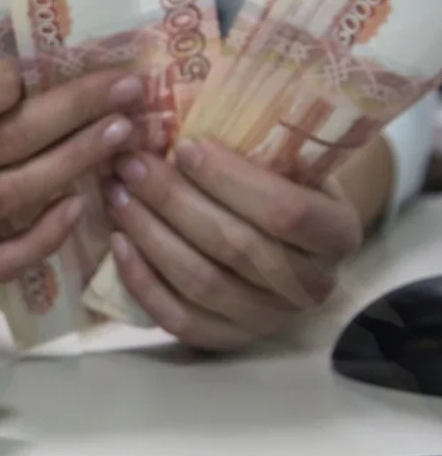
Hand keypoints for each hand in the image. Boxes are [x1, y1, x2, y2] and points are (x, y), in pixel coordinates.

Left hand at [105, 138, 363, 350]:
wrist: (285, 240)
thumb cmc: (280, 186)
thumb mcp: (287, 161)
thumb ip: (253, 146)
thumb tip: (176, 117)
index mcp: (338, 232)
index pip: (286, 211)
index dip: (229, 179)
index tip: (183, 145)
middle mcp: (312, 284)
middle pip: (234, 245)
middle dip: (173, 200)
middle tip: (130, 164)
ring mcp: (269, 319)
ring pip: (202, 282)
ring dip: (150, 235)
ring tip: (117, 195)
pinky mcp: (227, 339)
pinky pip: (179, 318)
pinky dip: (143, 281)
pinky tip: (118, 243)